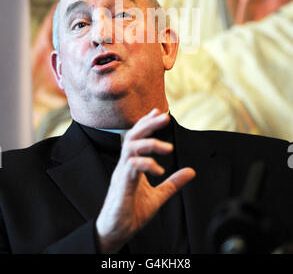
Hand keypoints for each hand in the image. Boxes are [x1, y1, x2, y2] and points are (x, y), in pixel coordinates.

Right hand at [96, 109, 195, 252]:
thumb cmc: (132, 212)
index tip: (158, 111)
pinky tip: (159, 170)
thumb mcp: (159, 196)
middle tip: (165, 116)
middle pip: (132, 136)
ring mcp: (122, 174)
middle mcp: (125, 165)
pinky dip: (147, 164)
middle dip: (148, 124)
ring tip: (169, 148)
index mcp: (131, 165)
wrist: (117, 232)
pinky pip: (131, 166)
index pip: (137, 137)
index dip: (146, 123)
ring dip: (149, 143)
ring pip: (130, 147)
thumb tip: (192, 171)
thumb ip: (174, 182)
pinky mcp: (121, 185)